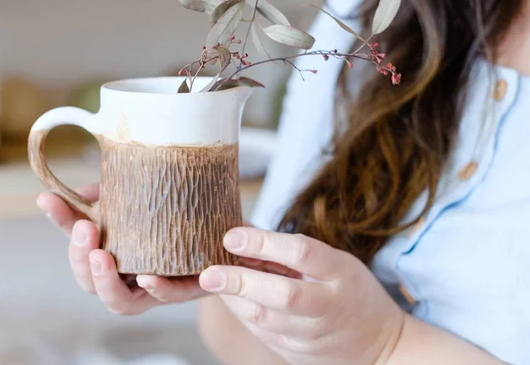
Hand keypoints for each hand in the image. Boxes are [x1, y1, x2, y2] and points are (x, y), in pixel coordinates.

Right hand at [36, 184, 206, 315]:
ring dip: (103, 280)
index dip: (60, 221)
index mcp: (113, 251)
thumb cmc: (179, 218)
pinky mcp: (183, 290)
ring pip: (117, 300)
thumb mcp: (148, 200)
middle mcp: (126, 276)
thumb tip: (86, 189)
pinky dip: (155, 289)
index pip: (78, 240)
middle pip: (88, 279)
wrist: (227, 239)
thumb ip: (117, 195)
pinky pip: (166, 296)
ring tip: (100, 256)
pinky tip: (146, 277)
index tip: (45, 199)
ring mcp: (151, 288)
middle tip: (84, 229)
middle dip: (78, 256)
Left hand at [197, 227, 405, 364]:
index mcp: (340, 273)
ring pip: (266, 320)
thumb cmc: (351, 291)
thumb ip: (293, 252)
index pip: (301, 253)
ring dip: (233, 300)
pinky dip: (242, 314)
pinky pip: (263, 334)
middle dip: (241, 282)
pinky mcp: (298, 354)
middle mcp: (328, 306)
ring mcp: (313, 335)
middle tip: (208, 272)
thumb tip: (243, 235)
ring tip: (212, 281)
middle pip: (282, 294)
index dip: (264, 243)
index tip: (232, 235)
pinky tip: (229, 299)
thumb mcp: (336, 262)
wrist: (380, 347)